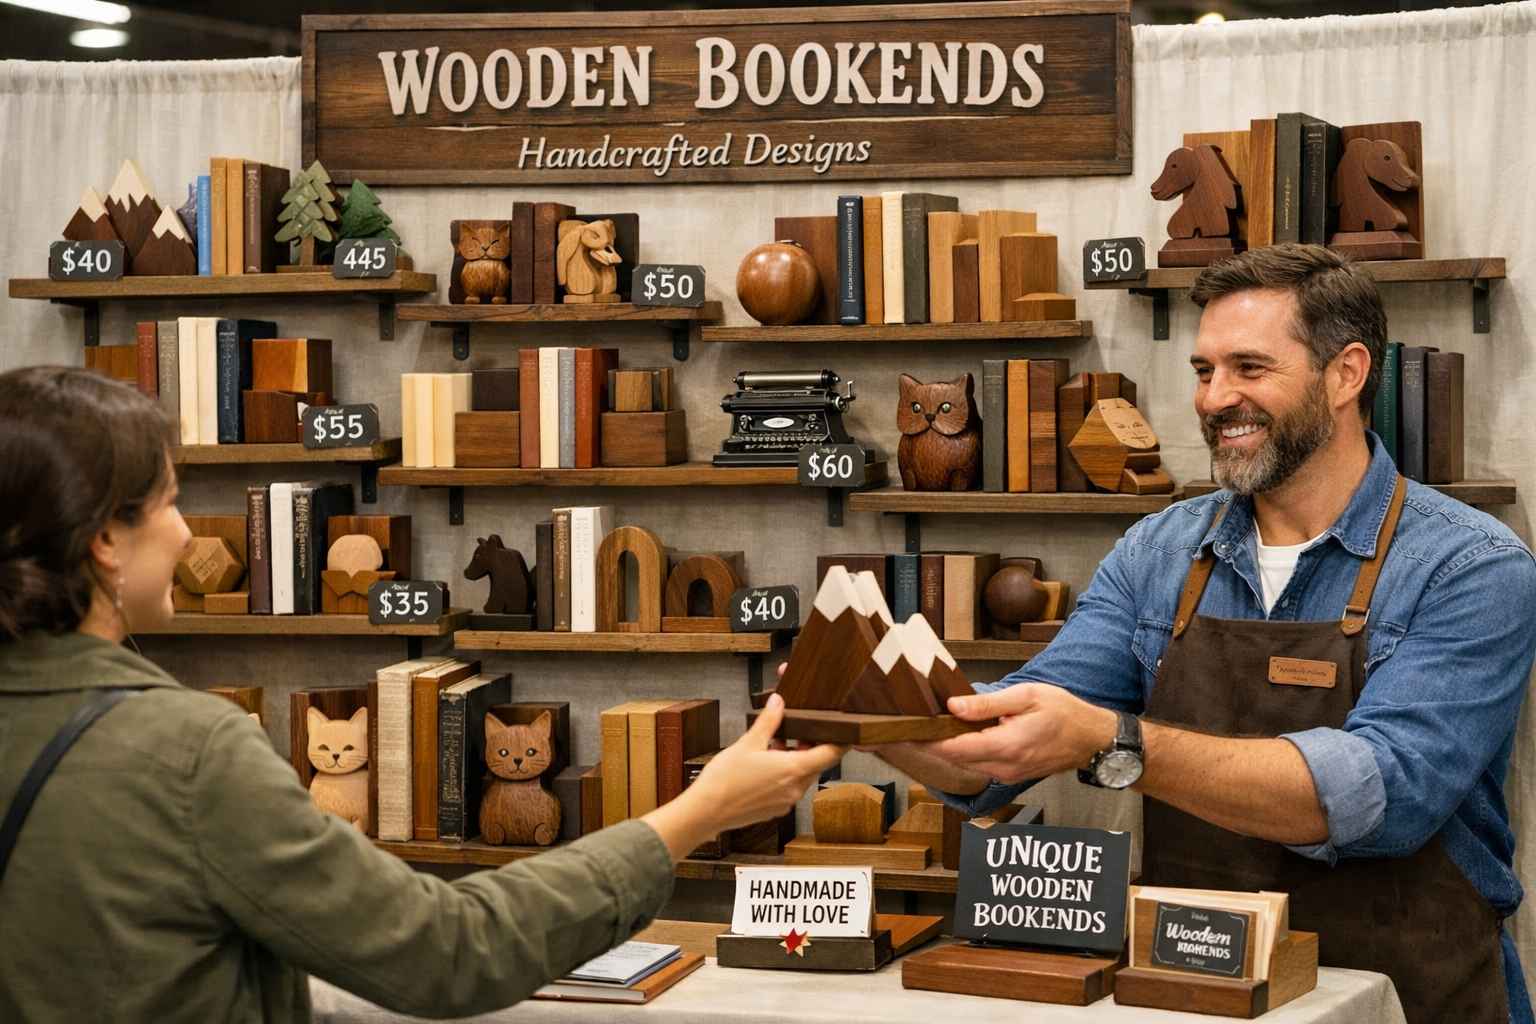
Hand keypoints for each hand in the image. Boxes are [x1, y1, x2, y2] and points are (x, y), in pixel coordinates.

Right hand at [641, 694, 847, 860]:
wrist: (706, 812)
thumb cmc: (725, 781)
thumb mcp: (748, 743)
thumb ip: (768, 722)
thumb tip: (778, 702)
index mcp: (795, 770)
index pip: (832, 754)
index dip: (842, 741)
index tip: (847, 731)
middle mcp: (795, 789)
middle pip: (816, 763)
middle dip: (810, 745)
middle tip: (801, 728)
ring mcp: (786, 801)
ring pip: (801, 775)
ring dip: (794, 758)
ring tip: (776, 743)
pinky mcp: (775, 809)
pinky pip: (788, 787)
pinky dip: (784, 773)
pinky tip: (766, 762)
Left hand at [916, 683, 1117, 784]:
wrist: (1091, 738)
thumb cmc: (1063, 713)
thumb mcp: (1025, 697)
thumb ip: (987, 705)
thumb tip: (954, 707)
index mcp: (1007, 746)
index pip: (956, 749)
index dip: (929, 742)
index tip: (909, 731)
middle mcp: (1005, 766)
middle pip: (956, 759)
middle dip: (934, 742)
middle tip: (914, 723)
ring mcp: (1007, 774)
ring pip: (967, 763)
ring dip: (950, 746)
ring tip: (935, 724)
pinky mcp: (1010, 775)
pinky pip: (980, 764)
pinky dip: (967, 750)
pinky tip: (963, 733)